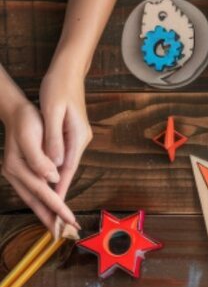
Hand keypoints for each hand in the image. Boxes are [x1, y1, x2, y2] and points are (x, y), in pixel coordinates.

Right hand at [0, 99, 77, 230]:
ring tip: (58, 227)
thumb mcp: (31, 137)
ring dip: (46, 214)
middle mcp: (14, 174)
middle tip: (64, 234)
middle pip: (35, 202)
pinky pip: (32, 192)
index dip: (57, 207)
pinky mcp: (19, 173)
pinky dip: (41, 203)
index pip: (42, 192)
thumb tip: (53, 180)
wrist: (17, 112)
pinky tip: (49, 210)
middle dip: (50, 219)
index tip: (70, 219)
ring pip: (32, 200)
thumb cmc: (27, 122)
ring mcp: (15, 175)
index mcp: (17, 168)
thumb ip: (40, 160)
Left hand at [39, 65, 92, 202]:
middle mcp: (80, 140)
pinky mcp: (71, 133)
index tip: (57, 210)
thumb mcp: (52, 113)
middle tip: (55, 215)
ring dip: (57, 182)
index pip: (68, 170)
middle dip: (61, 192)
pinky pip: (63, 156)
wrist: (68, 71)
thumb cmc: (58, 88)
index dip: (61, 191)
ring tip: (50, 201)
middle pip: (68, 171)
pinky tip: (49, 177)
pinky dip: (56, 169)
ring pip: (65, 165)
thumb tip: (55, 166)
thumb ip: (53, 140)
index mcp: (77, 137)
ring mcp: (77, 137)